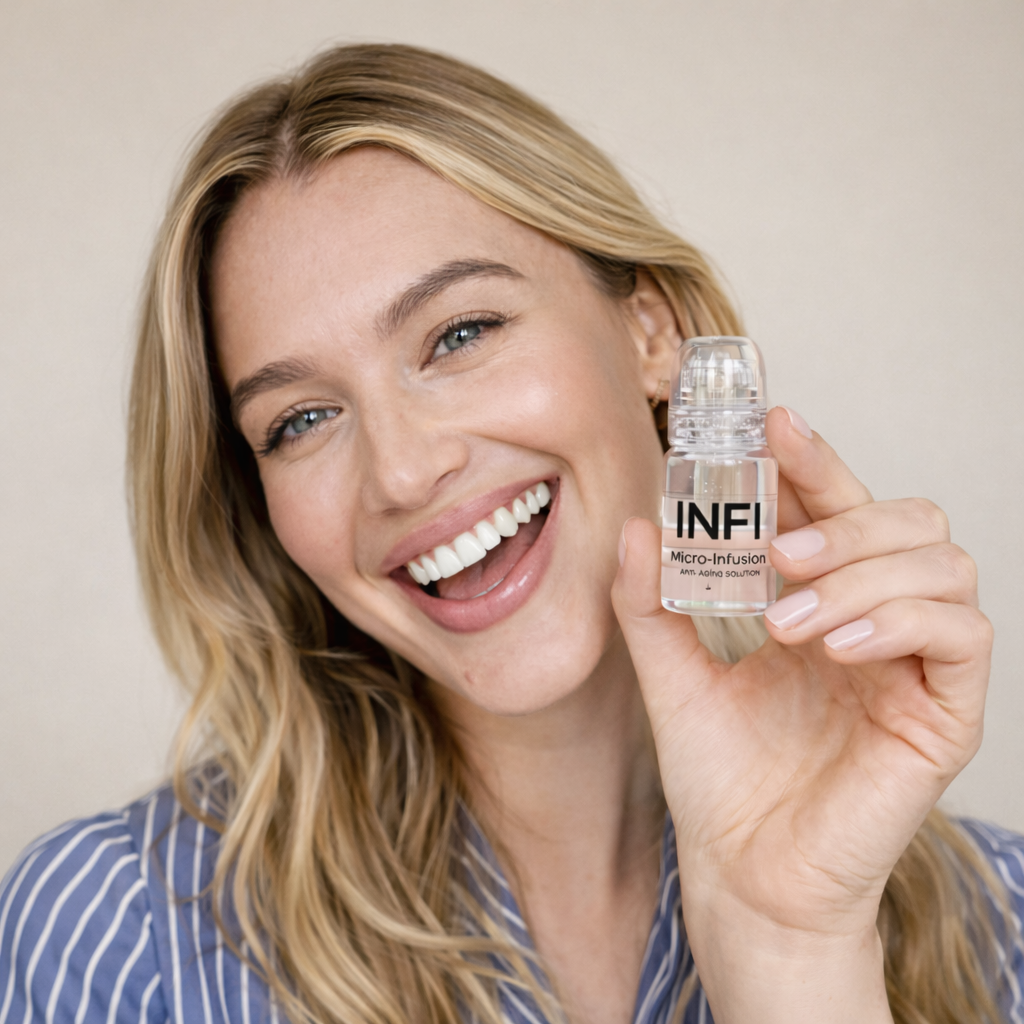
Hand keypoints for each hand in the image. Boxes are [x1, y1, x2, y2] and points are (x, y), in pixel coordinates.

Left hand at [611, 406, 991, 1023]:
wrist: (743, 873)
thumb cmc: (719, 778)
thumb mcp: (670, 676)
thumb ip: (652, 603)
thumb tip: (638, 525)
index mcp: (820, 600)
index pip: (837, 507)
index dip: (814, 461)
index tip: (770, 426)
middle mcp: (876, 621)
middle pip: (905, 518)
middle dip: (843, 511)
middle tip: (775, 544)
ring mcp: (916, 665)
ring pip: (942, 564)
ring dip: (861, 571)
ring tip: (785, 614)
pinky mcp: (944, 714)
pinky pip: (961, 636)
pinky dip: (900, 620)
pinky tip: (835, 643)